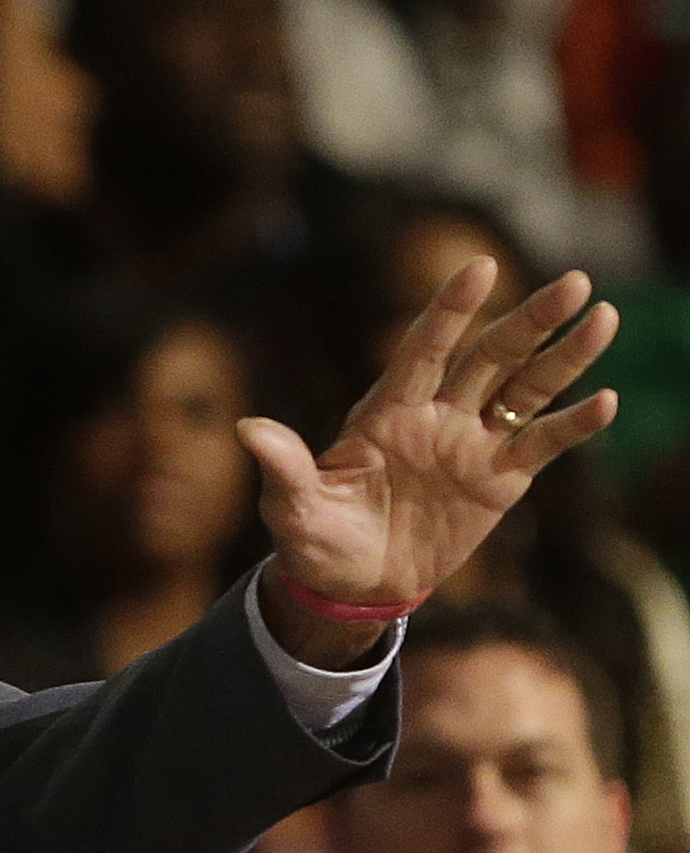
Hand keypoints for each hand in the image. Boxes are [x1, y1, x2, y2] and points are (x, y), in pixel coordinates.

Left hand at [238, 259, 618, 663]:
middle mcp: (434, 416)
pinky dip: (572, 426)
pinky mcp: (498, 482)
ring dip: (564, 357)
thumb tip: (246, 429)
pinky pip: (541, 446)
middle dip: (528, 320)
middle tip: (575, 283)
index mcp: (384, 411)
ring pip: (524, 390)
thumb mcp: (291, 507)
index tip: (479, 267)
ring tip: (604, 316)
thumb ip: (283, 467)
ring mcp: (470, 446)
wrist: (349, 585)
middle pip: (488, 357)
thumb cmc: (313, 539)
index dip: (449, 310)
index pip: (423, 350)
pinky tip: (606, 401)